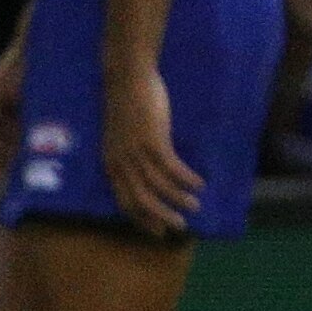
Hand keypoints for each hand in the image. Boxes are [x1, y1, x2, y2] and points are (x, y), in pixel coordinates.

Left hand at [102, 62, 202, 235]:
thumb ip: (128, 156)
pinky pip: (172, 167)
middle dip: (162, 216)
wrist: (128, 79)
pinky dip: (186, 178)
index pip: (125, 201)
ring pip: (159, 186)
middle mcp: (122, 162)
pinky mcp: (153, 140)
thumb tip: (146, 173)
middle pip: (142, 200)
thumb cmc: (126, 105)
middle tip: (180, 226)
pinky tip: (199, 183)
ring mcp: (136, 152)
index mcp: (112, 164)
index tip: (159, 231)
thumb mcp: (121, 137)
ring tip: (195, 205)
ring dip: (179, 199)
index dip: (142, 219)